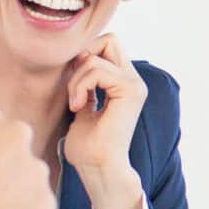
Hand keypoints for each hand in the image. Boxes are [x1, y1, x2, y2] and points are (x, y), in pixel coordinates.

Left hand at [61, 34, 147, 208]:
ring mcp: (134, 84)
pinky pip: (96, 68)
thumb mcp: (82, 105)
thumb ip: (85, 83)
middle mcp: (133, 80)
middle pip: (109, 40)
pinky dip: (80, 85)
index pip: (106, 46)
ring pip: (97, 55)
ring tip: (75, 103)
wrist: (98, 169)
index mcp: (124, 84)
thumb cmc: (87, 147)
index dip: (85, 56)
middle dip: (84, 56)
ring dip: (76, 78)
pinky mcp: (130, 90)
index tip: (74, 86)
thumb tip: (76, 60)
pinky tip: (77, 106)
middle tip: (75, 86)